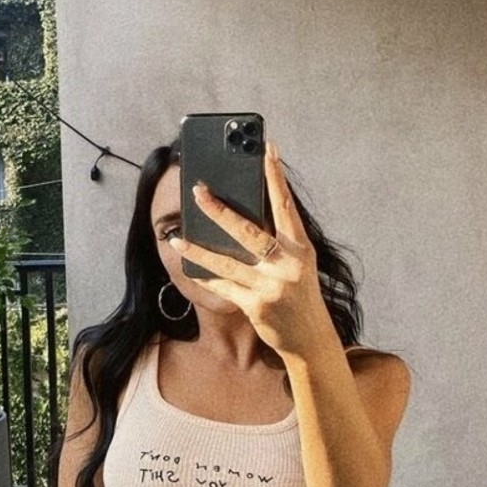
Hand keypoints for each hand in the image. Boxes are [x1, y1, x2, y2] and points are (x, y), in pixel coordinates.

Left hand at [168, 141, 332, 357]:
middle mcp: (287, 263)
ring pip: (226, 262)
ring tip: (176, 239)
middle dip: (219, 211)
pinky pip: (224, 287)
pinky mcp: (256, 306)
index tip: (267, 149)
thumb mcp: (296, 263)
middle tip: (198, 191)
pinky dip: (206, 277)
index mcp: (300, 247)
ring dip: (198, 250)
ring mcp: (271, 286)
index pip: (285, 205)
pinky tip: (189, 269)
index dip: (276, 177)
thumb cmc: (299, 294)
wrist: (310, 338)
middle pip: (247, 231)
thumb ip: (277, 241)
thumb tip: (240, 215)